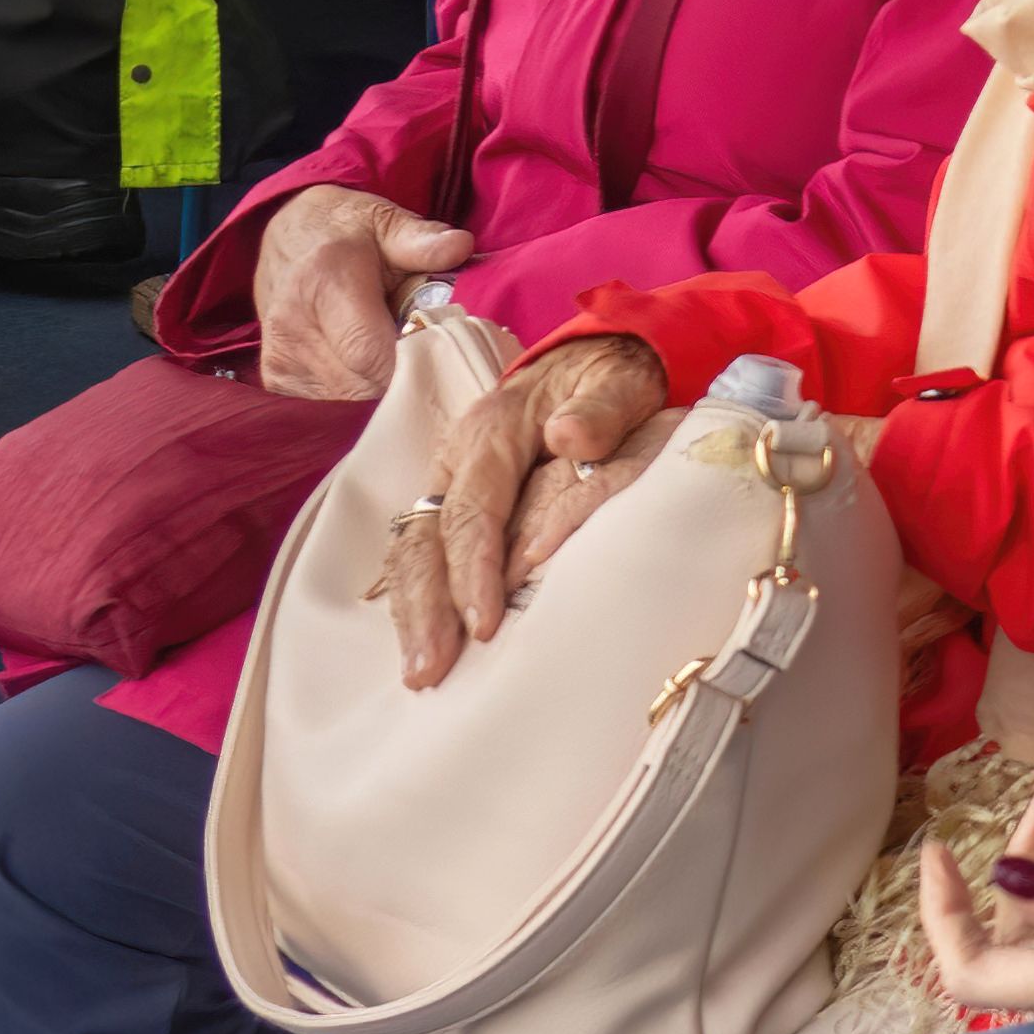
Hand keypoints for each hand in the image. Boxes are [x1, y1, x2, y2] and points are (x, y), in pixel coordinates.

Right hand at [248, 183, 477, 399]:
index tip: (447, 360)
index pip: (372, 355)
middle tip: (432, 361)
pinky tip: (374, 373)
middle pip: (364, 388)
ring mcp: (280, 360)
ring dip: (383, 393)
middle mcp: (293, 328)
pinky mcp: (276, 380)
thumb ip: (421, 239)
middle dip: (406, 382)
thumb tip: (460, 246)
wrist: (286, 240)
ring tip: (401, 361)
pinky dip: (359, 399)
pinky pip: (331, 407)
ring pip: (349, 404)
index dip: (416, 367)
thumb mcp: (383, 221)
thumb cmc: (344, 233)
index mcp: (323, 284)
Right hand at [384, 333, 671, 687]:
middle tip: (431, 671)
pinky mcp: (454, 501)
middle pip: (427, 537)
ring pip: (415, 550)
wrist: (595, 357)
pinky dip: (419, 600)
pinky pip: (424, 553)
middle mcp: (459, 458)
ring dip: (414, 613)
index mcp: (493, 429)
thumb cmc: (612, 378)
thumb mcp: (620, 380)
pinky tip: (424, 646)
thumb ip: (601, 408)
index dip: (474, 568)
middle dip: (426, 607)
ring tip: (421, 675)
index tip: (484, 624)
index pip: (474, 508)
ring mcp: (450, 480)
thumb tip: (569, 436)